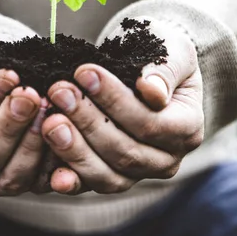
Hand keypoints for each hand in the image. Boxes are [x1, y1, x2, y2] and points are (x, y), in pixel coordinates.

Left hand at [41, 18, 203, 194]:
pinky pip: (90, 185)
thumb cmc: (162, 53)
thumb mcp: (172, 51)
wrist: (146, 66)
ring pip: (107, 175)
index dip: (114, 100)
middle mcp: (166, 159)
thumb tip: (151, 91)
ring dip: (75, 150)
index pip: (150, 123)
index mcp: (187, 129)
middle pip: (125, 152)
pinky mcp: (110, 176)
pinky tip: (52, 175)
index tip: (84, 71)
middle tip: (59, 91)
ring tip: (50, 122)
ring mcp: (138, 173)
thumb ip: (165, 70)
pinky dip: (71, 180)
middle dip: (88, 121)